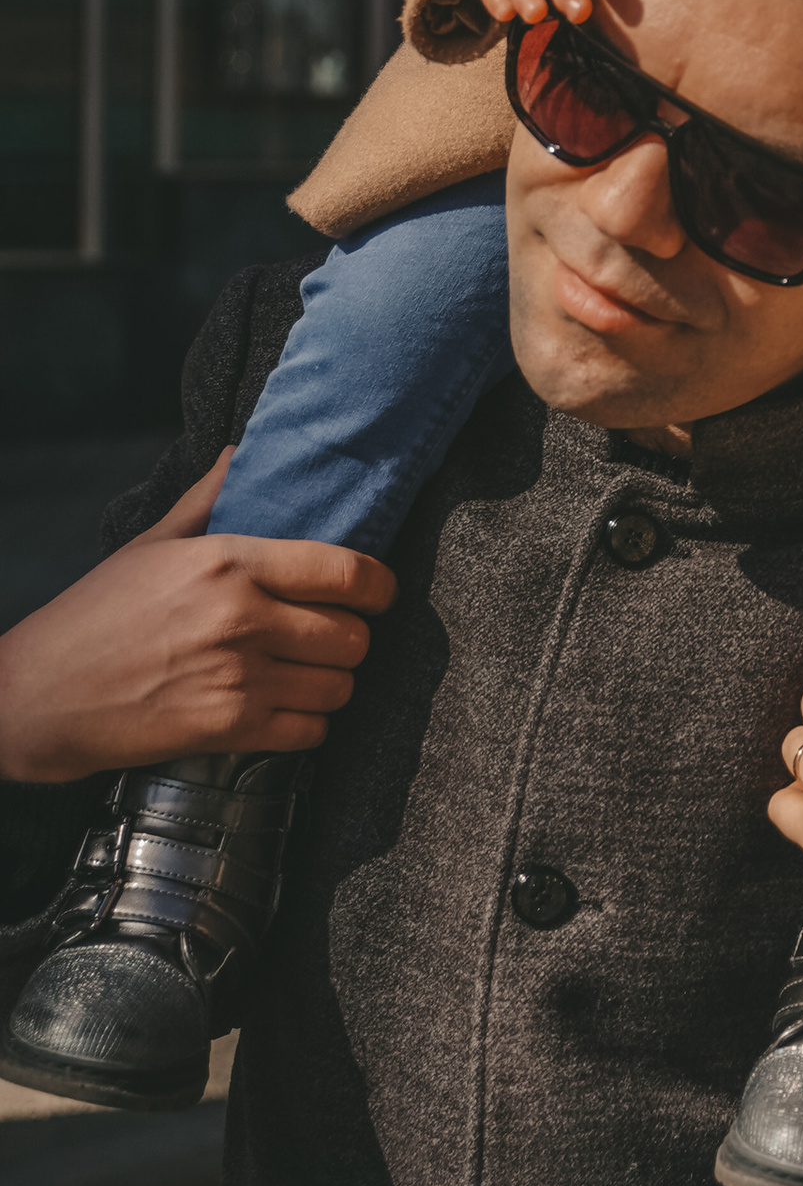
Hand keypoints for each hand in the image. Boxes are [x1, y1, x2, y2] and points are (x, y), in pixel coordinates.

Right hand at [0, 457, 394, 783]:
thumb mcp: (149, 545)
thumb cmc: (94, 617)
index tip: (379, 592)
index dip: (380, 585)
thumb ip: (207, 500)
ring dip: (332, 683)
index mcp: (229, 562)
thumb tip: (238, 454)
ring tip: (305, 673)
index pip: (346, 571)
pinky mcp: (229, 729)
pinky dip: (308, 724)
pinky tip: (282, 709)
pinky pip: (312, 731)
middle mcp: (242, 618)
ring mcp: (239, 677)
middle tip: (330, 637)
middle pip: (354, 635)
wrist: (40, 696)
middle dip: (351, 638)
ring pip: (340, 686)